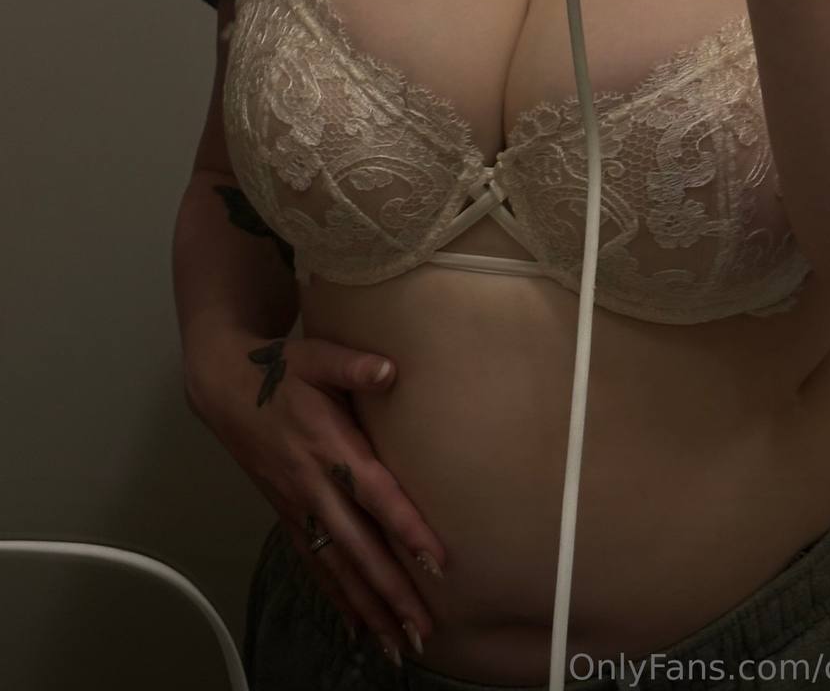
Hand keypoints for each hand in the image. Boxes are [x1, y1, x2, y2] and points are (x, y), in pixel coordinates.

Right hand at [184, 329, 443, 659]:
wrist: (224, 386)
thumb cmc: (281, 369)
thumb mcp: (317, 355)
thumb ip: (354, 365)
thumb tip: (390, 370)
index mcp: (327, 446)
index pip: (373, 494)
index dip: (404, 528)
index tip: (435, 562)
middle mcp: (312, 484)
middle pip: (356, 547)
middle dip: (390, 591)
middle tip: (422, 630)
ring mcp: (296, 505)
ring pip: (334, 566)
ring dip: (366, 606)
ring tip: (396, 644)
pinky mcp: (286, 513)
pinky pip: (313, 562)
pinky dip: (335, 595)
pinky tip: (355, 624)